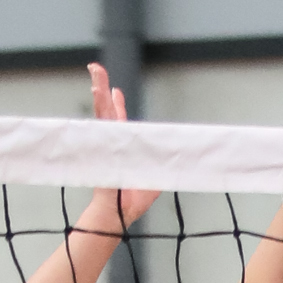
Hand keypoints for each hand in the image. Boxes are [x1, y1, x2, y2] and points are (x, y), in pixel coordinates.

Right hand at [82, 61, 157, 234]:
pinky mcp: (102, 149)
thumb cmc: (133, 199)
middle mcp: (112, 142)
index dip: (116, 104)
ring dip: (99, 93)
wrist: (118, 214)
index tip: (115, 90)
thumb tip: (187, 159)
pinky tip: (96, 93)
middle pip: (106, 110)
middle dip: (102, 89)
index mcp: (123, 146)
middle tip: (95, 68)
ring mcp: (105, 144)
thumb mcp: (155, 176)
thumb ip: (165, 164)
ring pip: (102, 113)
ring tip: (95, 74)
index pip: (118, 120)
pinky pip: (101, 127)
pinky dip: (100, 110)